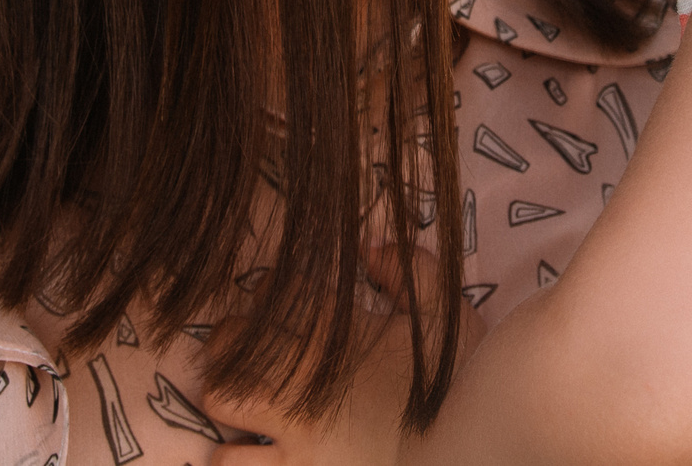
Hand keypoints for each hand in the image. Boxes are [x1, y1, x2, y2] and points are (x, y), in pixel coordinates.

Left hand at [201, 247, 487, 465]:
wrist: (471, 449)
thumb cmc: (458, 381)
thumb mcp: (442, 313)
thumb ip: (406, 268)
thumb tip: (368, 247)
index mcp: (335, 330)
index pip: (270, 291)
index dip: (270, 294)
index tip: (285, 306)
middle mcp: (303, 375)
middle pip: (228, 339)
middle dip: (235, 339)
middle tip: (256, 350)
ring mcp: (293, 429)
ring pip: (219, 397)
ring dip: (226, 395)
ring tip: (248, 401)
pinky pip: (230, 462)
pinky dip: (233, 455)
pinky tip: (255, 450)